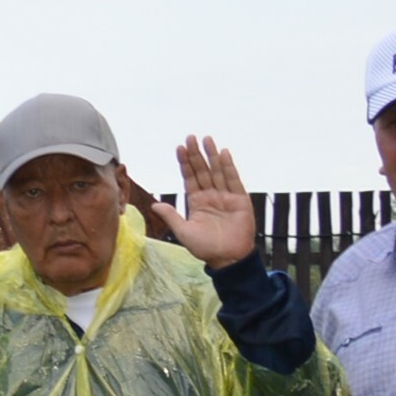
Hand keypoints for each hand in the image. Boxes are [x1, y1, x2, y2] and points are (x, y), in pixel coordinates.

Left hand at [144, 135, 259, 268]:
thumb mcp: (183, 231)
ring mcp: (226, 196)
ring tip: (206, 139)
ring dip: (211, 155)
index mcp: (197, 202)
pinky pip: (233, 180)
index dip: (185, 163)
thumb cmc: (206, 248)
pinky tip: (223, 154)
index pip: (189, 177)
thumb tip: (154, 204)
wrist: (228, 258)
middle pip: (202, 170)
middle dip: (196, 154)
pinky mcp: (240, 200)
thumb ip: (171, 216)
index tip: (179, 148)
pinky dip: (228, 167)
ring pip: (217, 171)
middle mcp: (211, 196)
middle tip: (191, 137)